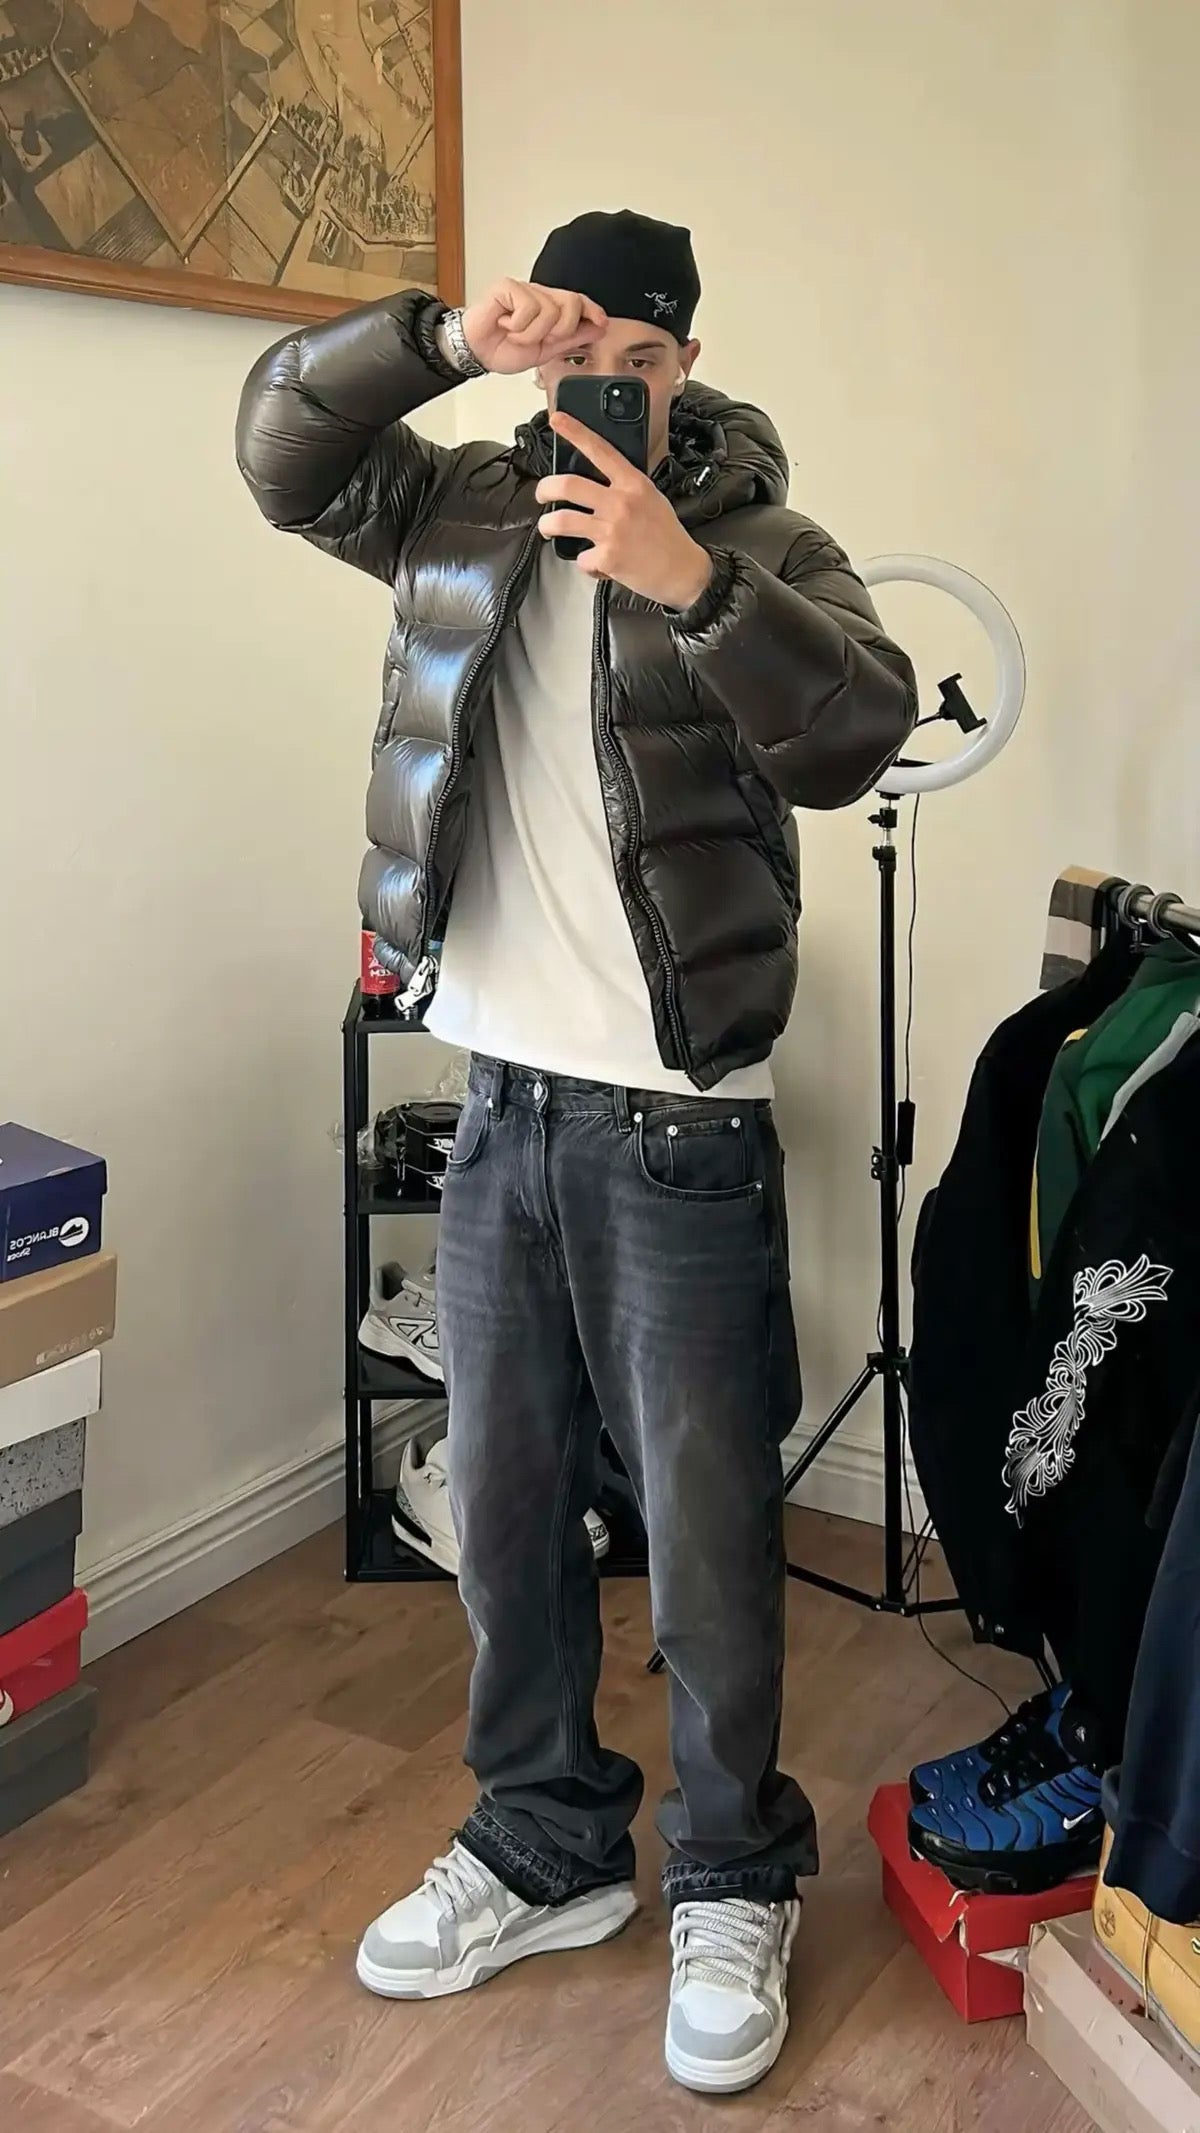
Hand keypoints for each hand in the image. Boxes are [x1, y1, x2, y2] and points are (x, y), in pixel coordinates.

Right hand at [461, 280, 605, 374]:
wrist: (476, 352)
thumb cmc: (503, 348)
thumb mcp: (545, 351)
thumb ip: (571, 339)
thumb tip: (597, 329)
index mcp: (549, 308)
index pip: (578, 301)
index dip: (592, 310)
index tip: (602, 323)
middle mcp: (539, 296)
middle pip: (571, 302)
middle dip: (561, 330)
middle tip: (542, 339)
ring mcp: (524, 290)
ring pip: (550, 310)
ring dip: (533, 334)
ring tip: (517, 335)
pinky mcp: (507, 287)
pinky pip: (529, 308)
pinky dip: (518, 326)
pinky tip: (506, 325)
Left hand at [536, 413, 714, 607]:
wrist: (682, 570)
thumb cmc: (667, 535)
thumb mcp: (651, 497)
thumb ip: (625, 486)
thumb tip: (598, 480)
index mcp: (633, 483)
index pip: (600, 450)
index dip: (575, 432)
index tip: (557, 420)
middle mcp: (620, 503)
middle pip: (567, 485)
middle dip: (545, 488)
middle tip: (542, 494)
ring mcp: (612, 530)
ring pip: (561, 520)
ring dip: (547, 524)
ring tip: (549, 527)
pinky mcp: (607, 557)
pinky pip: (580, 557)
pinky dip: (584, 562)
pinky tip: (595, 562)